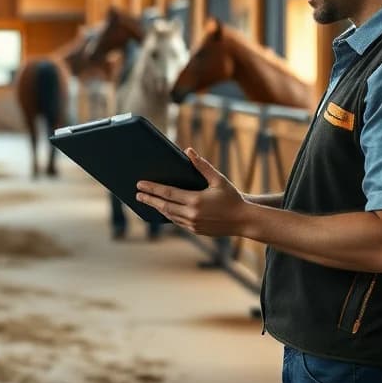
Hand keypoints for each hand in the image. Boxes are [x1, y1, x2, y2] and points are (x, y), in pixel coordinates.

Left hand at [135, 147, 249, 236]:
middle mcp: (192, 214)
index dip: (152, 188)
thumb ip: (203, 166)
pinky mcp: (195, 231)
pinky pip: (177, 222)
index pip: (167, 193)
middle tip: (137, 194)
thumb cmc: (232, 198)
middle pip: (164, 206)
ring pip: (169, 215)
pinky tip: (163, 210)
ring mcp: (193, 225)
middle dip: (149, 199)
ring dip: (157, 208)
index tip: (140, 184)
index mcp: (196, 200)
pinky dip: (168, 215)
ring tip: (146, 201)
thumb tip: (189, 151)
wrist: (244, 221)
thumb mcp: (219, 180)